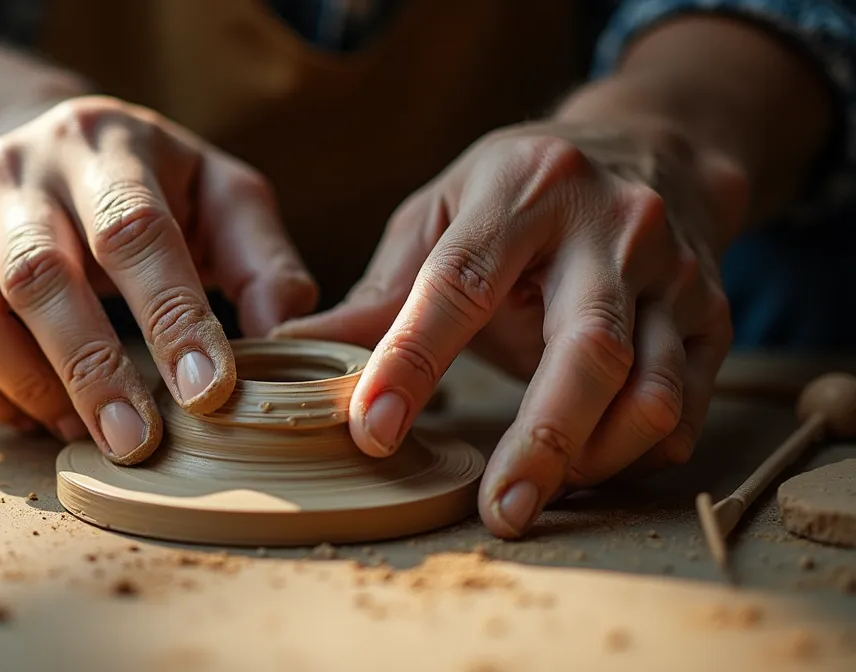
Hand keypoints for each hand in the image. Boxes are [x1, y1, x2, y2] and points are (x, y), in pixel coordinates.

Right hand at [0, 96, 317, 463]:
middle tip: (138, 443)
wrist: (33, 146)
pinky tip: (39, 415)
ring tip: (85, 431)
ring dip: (30, 385)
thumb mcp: (218, 193)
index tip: (208, 393)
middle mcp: (19, 175)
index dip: (171, 317)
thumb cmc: (147, 185)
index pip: (134, 231)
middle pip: (41, 277)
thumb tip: (288, 337)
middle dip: (93, 370)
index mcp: (104, 146)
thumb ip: (260, 258)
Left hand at [274, 120, 746, 536]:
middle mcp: (610, 225)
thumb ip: (382, 288)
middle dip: (541, 443)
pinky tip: (598, 465)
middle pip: (588, 350)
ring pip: (651, 388)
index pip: (461, 283)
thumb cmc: (523, 189)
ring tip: (541, 489)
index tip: (373, 431)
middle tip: (498, 513)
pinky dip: (644, 450)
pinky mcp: (715, 312)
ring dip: (595, 457)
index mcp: (522, 189)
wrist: (653, 146)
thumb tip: (290, 345)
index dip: (413, 362)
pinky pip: (690, 400)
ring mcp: (673, 270)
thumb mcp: (443, 210)